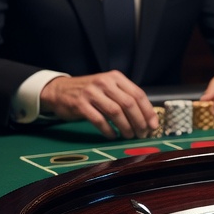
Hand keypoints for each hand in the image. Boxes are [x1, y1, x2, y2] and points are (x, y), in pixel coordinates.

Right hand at [40, 72, 156, 138]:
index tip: (153, 126)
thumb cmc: (89, 92)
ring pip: (115, 112)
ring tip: (129, 136)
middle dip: (139, 121)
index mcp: (115, 77)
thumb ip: (125, 97)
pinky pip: (99, 120)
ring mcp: (91, 93)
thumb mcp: (108, 88)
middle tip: (142, 134)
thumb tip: (147, 117)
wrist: (59, 90)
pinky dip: (108, 130)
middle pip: (129, 104)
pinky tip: (113, 136)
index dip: (148, 111)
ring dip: (125, 127)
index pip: (138, 94)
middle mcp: (105, 82)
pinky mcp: (80, 104)